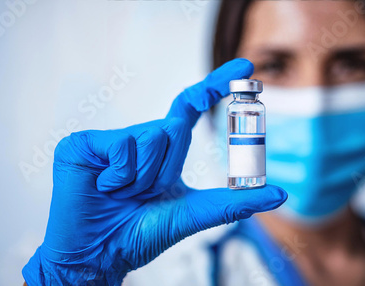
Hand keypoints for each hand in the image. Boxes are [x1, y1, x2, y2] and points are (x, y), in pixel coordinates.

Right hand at [22, 59, 286, 284]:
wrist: (98, 255)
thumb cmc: (140, 234)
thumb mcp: (192, 214)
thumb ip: (233, 203)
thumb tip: (280, 194)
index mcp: (164, 150)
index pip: (191, 106)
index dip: (217, 84)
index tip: (247, 68)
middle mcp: (140, 138)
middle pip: (173, 128)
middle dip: (165, 171)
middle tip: (144, 195)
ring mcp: (112, 140)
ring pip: (151, 137)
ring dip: (144, 178)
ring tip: (122, 195)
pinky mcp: (85, 144)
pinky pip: (122, 147)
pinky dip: (121, 177)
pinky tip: (104, 190)